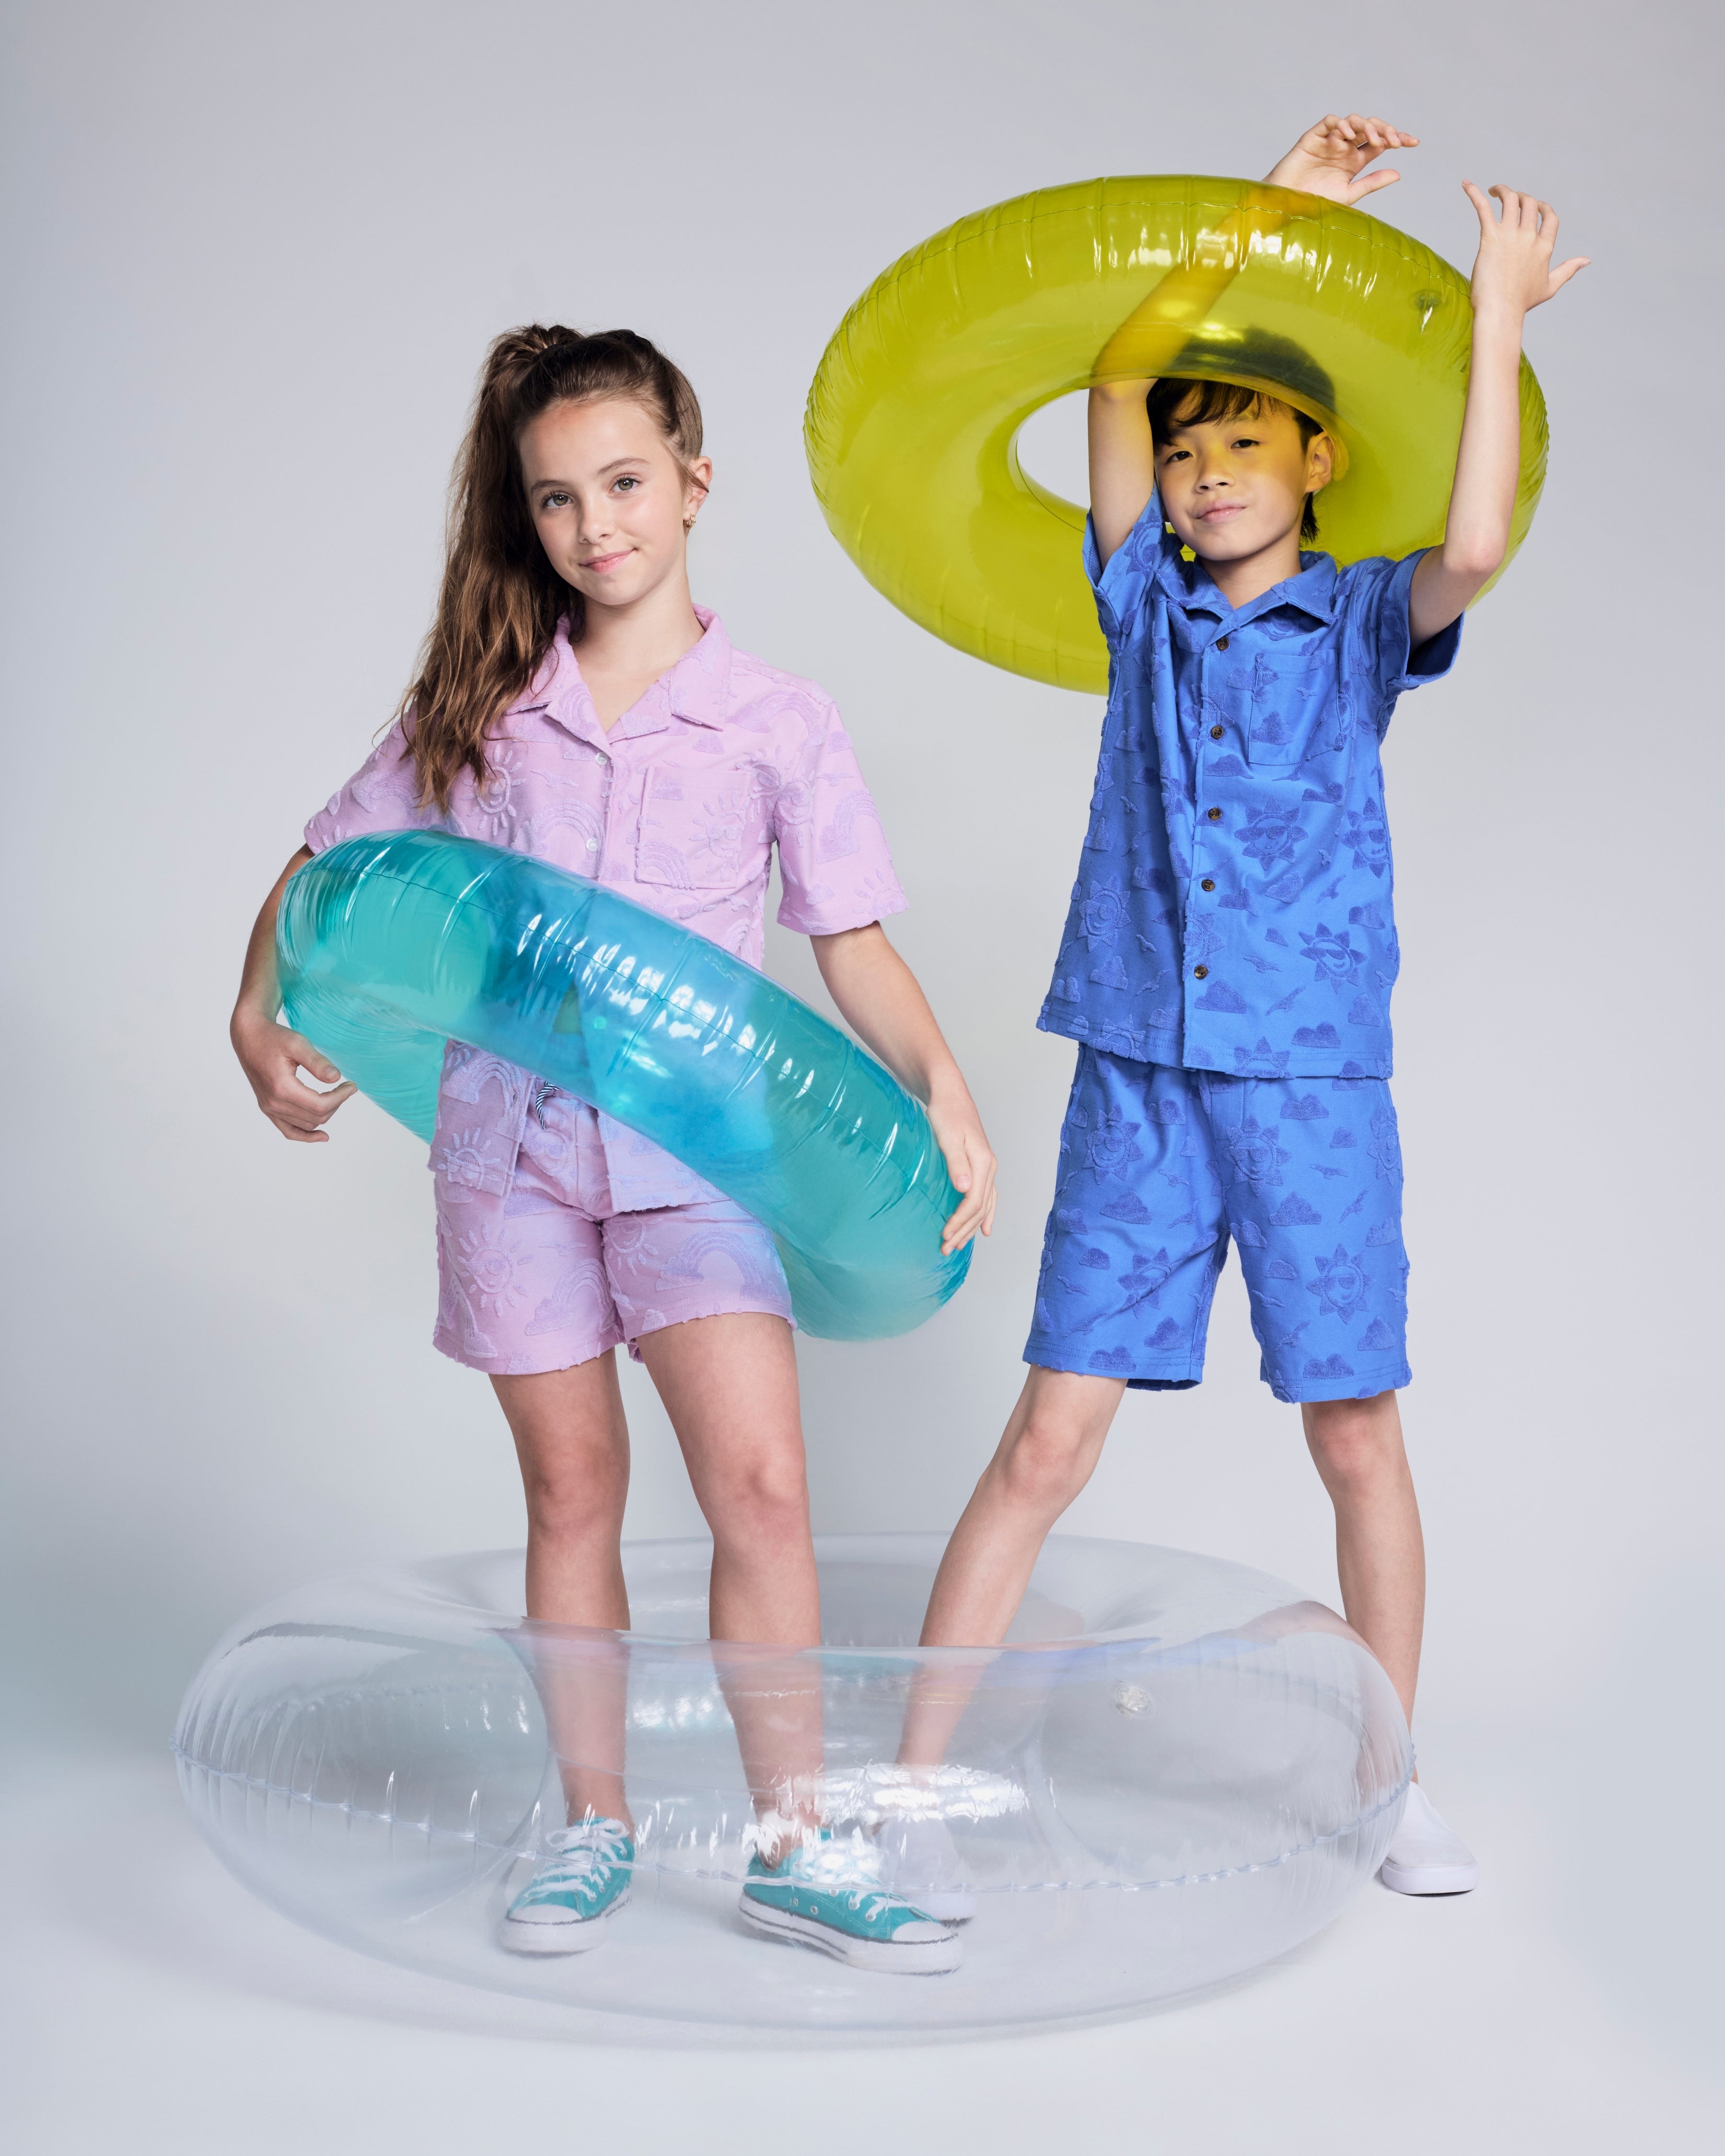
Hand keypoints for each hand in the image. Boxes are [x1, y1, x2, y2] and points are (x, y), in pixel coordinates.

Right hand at [232, 1005, 356, 1141]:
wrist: (249, 1037)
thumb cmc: (273, 1037)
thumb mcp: (298, 1043)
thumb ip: (317, 1062)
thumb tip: (336, 1078)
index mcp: (282, 1088)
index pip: (321, 1105)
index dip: (341, 1097)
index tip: (351, 1085)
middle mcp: (273, 1103)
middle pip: (316, 1117)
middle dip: (336, 1103)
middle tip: (346, 1087)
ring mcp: (269, 1108)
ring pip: (307, 1125)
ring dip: (325, 1114)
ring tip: (335, 1097)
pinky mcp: (268, 1108)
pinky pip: (289, 1131)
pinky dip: (306, 1135)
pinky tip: (322, 1136)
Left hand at [928, 1088, 996, 1256]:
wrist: (949, 1093)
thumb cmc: (945, 1112)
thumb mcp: (947, 1136)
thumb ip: (956, 1163)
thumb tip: (965, 1189)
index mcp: (983, 1162)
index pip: (974, 1202)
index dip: (960, 1222)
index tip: (944, 1236)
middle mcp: (989, 1167)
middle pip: (981, 1209)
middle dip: (964, 1231)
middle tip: (946, 1249)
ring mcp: (987, 1167)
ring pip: (985, 1206)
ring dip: (972, 1227)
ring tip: (959, 1245)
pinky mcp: (980, 1166)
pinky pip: (987, 1197)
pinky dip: (985, 1214)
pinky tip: (984, 1228)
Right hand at [1264, 113, 1418, 204]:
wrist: (1287, 206)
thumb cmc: (1314, 203)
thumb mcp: (1349, 194)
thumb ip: (1372, 183)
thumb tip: (1398, 173)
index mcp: (1354, 160)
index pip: (1380, 143)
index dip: (1398, 138)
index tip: (1414, 142)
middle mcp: (1344, 148)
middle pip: (1370, 128)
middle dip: (1385, 130)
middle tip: (1394, 142)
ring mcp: (1329, 141)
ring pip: (1353, 121)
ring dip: (1367, 126)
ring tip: (1373, 140)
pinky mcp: (1313, 137)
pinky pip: (1330, 122)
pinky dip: (1341, 124)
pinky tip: (1348, 136)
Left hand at [1463, 183, 1587, 317]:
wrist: (1501, 311)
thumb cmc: (1522, 303)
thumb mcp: (1550, 286)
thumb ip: (1568, 269)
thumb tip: (1587, 260)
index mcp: (1544, 246)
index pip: (1550, 217)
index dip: (1543, 207)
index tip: (1535, 206)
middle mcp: (1530, 237)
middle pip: (1530, 203)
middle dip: (1522, 197)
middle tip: (1510, 199)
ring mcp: (1510, 235)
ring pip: (1511, 199)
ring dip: (1503, 190)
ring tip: (1494, 190)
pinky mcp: (1490, 237)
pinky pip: (1483, 208)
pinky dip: (1474, 193)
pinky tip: (1466, 184)